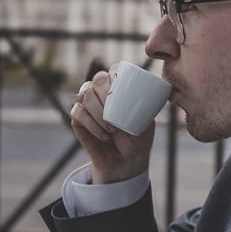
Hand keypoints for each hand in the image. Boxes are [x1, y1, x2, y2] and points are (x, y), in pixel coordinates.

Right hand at [71, 68, 155, 184]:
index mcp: (119, 87)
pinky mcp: (77, 118)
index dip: (115, 76)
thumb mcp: (147, 122)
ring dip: (98, 112)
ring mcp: (87, 103)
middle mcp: (101, 91)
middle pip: (97, 81)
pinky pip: (77, 112)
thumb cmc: (138, 138)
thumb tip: (153, 93)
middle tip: (116, 119)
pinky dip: (91, 124)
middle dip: (105, 97)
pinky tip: (103, 135)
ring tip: (112, 130)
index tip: (122, 93)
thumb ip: (146, 107)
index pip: (114, 70)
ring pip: (84, 95)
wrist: (126, 161)